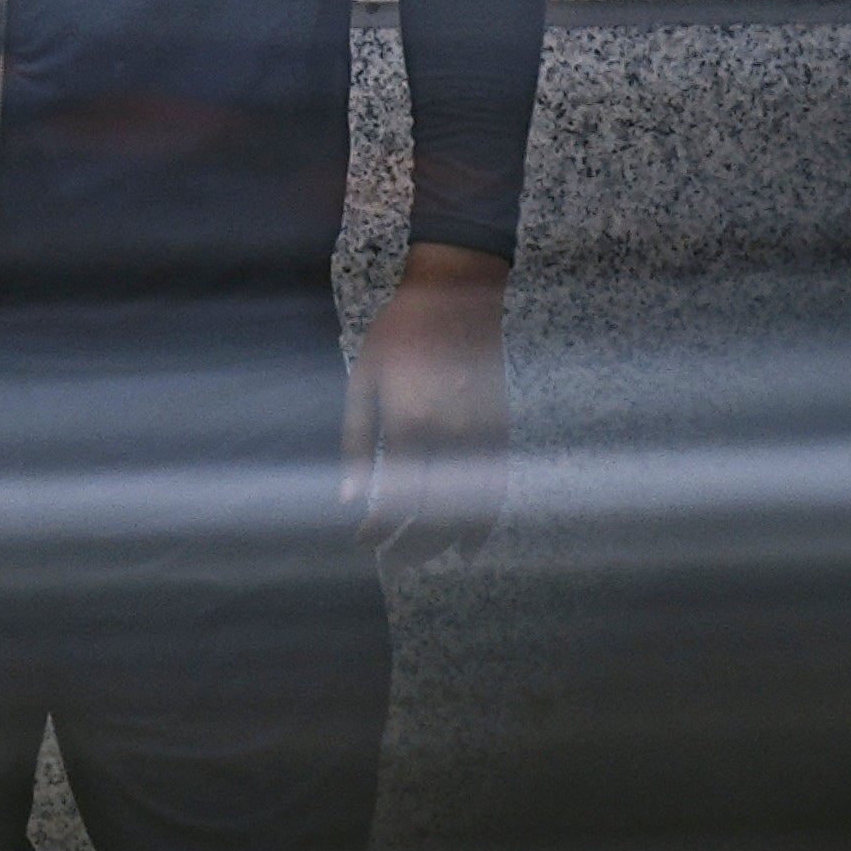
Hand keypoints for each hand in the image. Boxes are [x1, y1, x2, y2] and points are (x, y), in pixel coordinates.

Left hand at [346, 242, 510, 564]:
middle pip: (434, 514)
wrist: (458, 291)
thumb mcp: (364, 378)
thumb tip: (350, 499)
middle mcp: (451, 435)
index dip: (378, 530)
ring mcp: (481, 434)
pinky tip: (469, 546)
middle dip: (411, 546)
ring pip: (470, 509)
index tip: (363, 540)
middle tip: (390, 559)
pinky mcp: (501, 428)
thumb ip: (357, 441)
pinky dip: (484, 522)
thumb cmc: (401, 331)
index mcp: (411, 421)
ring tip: (424, 558)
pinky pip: (497, 489)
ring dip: (445, 541)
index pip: (395, 499)